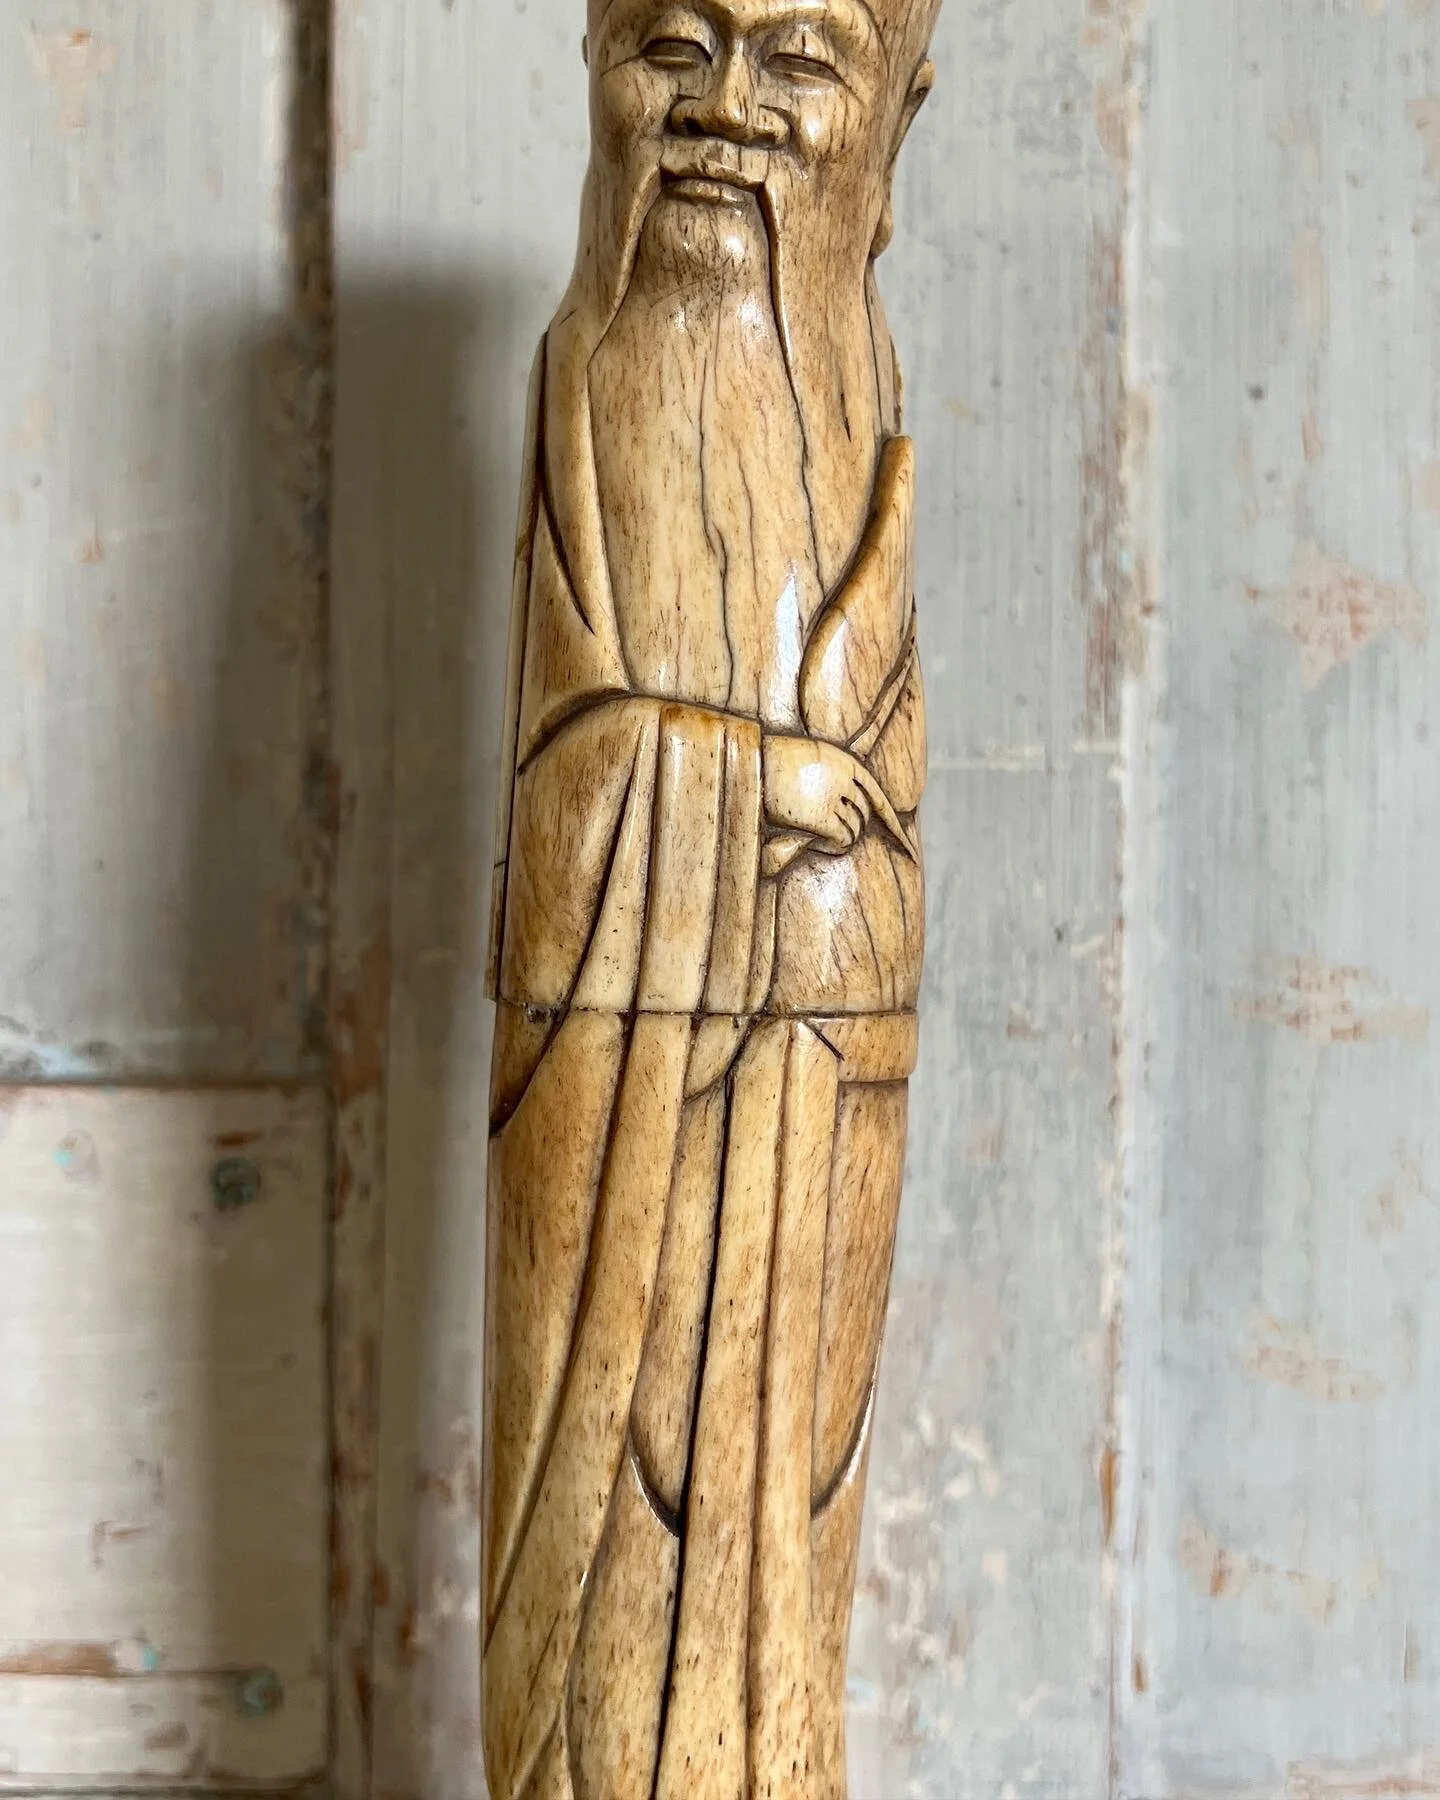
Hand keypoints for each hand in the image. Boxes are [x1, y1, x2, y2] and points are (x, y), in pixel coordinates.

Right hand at [762, 736, 907, 856]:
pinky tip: (812, 840)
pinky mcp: (822, 813)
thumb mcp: (808, 764)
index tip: (911, 851)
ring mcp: (835, 795)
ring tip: (813, 834)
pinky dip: (831, 846)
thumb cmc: (770, 765)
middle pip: (865, 819)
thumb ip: (833, 783)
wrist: (745, 762)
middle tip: (824, 835)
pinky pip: (841, 840)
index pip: (879, 798)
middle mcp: (846, 777)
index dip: (896, 827)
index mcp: (846, 762)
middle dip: (851, 831)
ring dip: (838, 839)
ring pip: (854, 832)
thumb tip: (852, 816)